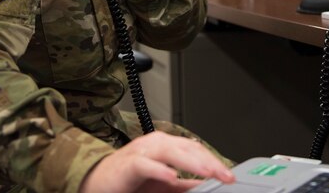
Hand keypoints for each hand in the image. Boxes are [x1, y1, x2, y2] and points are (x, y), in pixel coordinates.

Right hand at [79, 131, 234, 192]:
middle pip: (187, 148)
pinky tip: (172, 176)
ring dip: (190, 162)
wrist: (98, 183)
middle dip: (209, 162)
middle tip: (225, 175)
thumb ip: (185, 184)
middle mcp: (156, 143)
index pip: (196, 149)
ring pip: (170, 151)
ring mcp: (142, 150)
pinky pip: (146, 164)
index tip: (230, 176)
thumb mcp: (164, 184)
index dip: (214, 161)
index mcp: (166, 145)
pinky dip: (160, 170)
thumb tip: (207, 186)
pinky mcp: (128, 163)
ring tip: (208, 172)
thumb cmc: (130, 181)